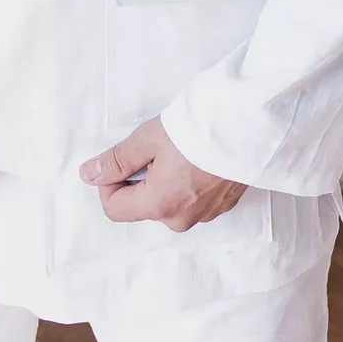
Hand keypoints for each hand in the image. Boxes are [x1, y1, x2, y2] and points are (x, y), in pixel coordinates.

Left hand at [80, 116, 247, 232]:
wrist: (253, 122)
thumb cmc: (200, 128)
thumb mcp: (148, 139)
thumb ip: (116, 161)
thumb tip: (89, 175)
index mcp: (159, 205)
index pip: (114, 208)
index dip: (109, 181)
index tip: (124, 157)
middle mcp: (182, 218)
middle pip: (143, 205)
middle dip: (142, 179)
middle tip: (157, 148)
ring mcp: (207, 213)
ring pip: (170, 202)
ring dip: (166, 180)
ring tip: (182, 150)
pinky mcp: (226, 204)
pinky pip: (194, 198)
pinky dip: (190, 181)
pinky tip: (201, 157)